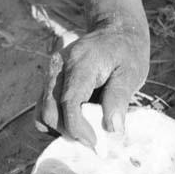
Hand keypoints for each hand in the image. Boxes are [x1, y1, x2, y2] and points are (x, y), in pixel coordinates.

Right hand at [36, 17, 149, 147]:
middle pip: (50, 111)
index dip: (78, 128)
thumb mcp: (132, 73)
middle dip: (70, 132)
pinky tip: (76, 122)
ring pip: (42, 112)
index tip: (94, 143)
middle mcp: (58, 66)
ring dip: (61, 129)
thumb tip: (112, 129)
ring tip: (86, 131)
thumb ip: (119, 99)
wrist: (115, 30)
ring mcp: (50, 72)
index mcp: (80, 63)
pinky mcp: (49, 80)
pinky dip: (56, 121)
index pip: (68, 102)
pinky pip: (43, 108)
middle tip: (94, 140)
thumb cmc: (126, 53)